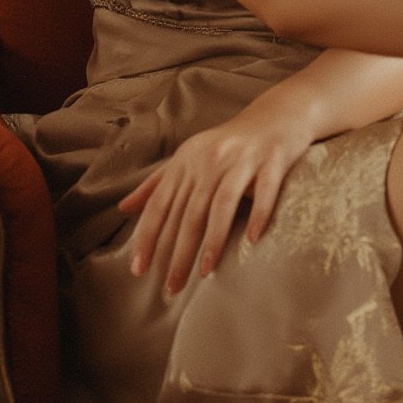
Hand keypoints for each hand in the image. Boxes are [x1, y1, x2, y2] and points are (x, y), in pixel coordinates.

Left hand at [117, 102, 314, 295]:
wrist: (277, 114)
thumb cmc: (230, 143)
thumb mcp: (190, 157)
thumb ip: (158, 183)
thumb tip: (124, 209)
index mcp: (187, 159)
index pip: (162, 202)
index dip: (148, 235)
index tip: (139, 269)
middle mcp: (211, 157)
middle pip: (190, 210)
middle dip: (178, 251)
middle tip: (171, 287)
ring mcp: (243, 158)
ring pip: (222, 203)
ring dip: (212, 239)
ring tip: (205, 271)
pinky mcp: (272, 159)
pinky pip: (265, 190)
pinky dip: (258, 214)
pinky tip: (252, 239)